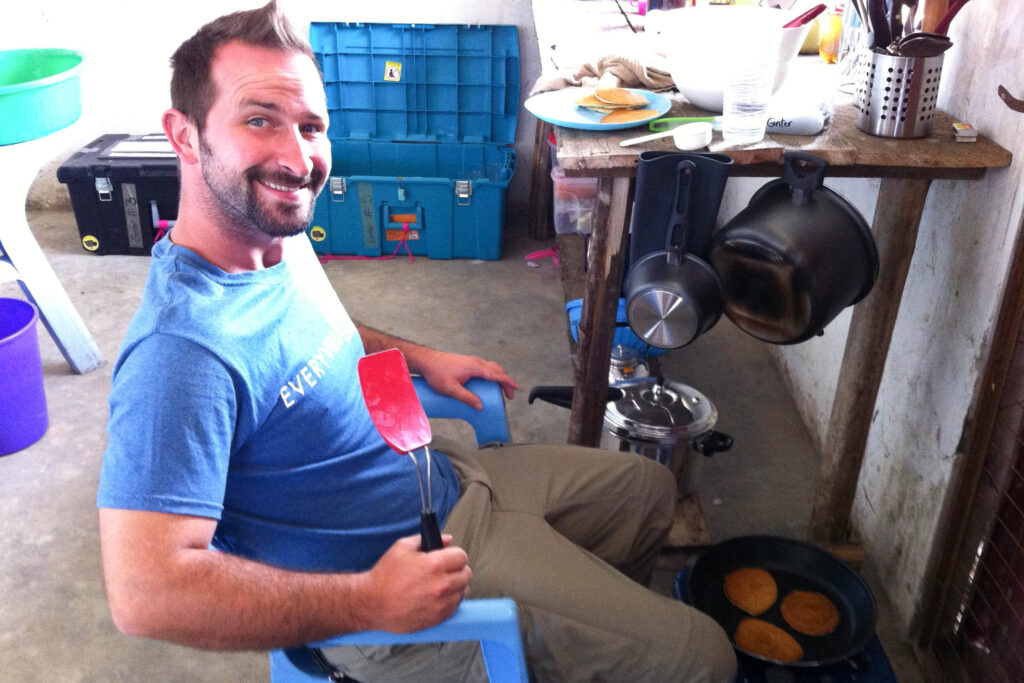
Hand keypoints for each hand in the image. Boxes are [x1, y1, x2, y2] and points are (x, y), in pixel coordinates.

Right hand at [357, 534, 471, 632]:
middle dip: (458, 569)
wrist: (371, 603)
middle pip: (466, 574)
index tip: (449, 557)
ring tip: (441, 584)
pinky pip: (455, 607)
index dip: (455, 555)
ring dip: (456, 586)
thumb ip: (426, 540)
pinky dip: (450, 601)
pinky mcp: (437, 618)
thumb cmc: (385, 575)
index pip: (462, 557)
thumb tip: (447, 540)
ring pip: (463, 591)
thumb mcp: (402, 548)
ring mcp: (440, 604)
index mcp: (434, 565)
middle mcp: (441, 585)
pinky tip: (438, 597)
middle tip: (446, 570)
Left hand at [415, 349, 518, 408]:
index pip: (496, 374)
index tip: (515, 388)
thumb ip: (466, 398)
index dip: (507, 382)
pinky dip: (491, 373)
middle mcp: (475, 362)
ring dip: (498, 377)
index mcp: (475, 367)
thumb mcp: (451, 389)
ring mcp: (471, 360)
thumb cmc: (436, 373)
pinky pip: (484, 366)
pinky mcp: (466, 361)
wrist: (426, 360)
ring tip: (499, 388)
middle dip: (505, 381)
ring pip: (490, 367)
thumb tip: (480, 406)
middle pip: (496, 370)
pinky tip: (486, 381)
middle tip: (508, 394)